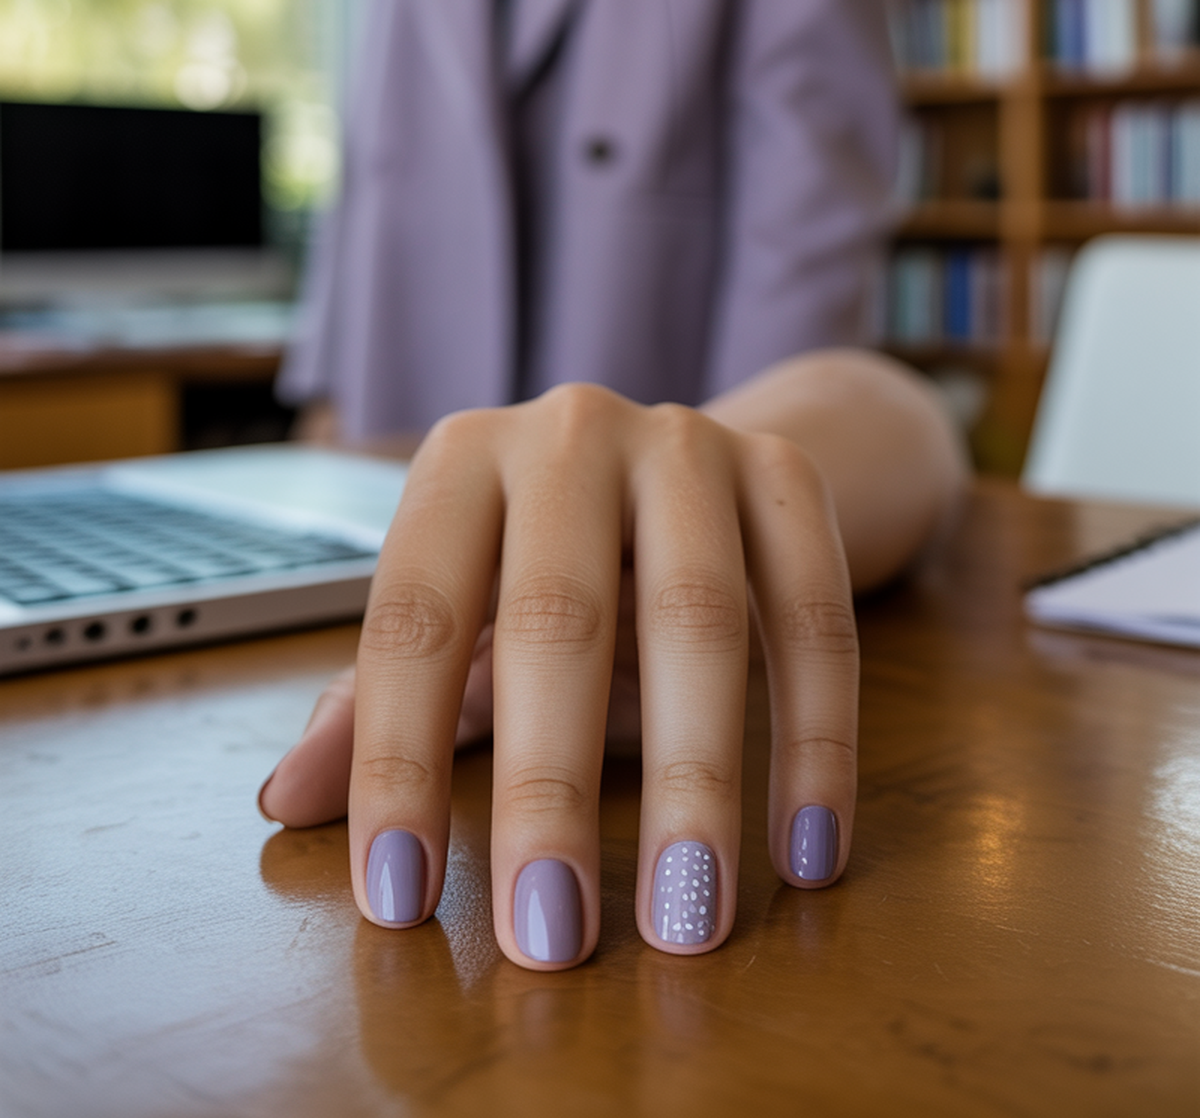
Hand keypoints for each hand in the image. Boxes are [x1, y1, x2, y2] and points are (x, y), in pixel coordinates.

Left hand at [259, 383, 858, 969]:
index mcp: (461, 461)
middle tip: (549, 936)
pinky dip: (817, 741)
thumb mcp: (460, 619)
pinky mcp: (784, 474)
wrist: (690, 462)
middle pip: (556, 614)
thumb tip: (283, 804)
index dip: (398, 759)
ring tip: (688, 917)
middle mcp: (568, 433)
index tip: (399, 897)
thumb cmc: (548, 562)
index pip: (413, 617)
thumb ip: (374, 704)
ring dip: (695, 779)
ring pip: (700, 614)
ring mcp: (687, 443)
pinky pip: (817, 613)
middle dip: (549, 790)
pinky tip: (807, 855)